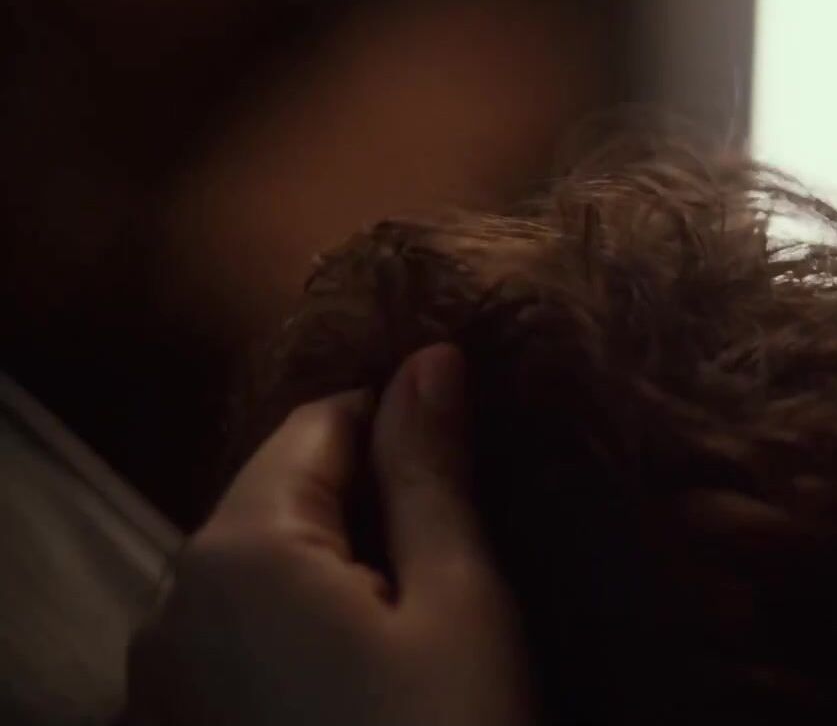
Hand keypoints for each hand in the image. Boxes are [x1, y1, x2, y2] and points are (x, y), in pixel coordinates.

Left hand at [126, 344, 534, 725]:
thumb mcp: (461, 605)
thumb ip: (431, 477)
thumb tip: (430, 358)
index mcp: (236, 549)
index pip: (320, 424)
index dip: (405, 427)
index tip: (476, 468)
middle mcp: (167, 605)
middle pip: (278, 502)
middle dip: (364, 506)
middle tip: (459, 559)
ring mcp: (157, 682)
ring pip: (256, 578)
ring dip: (328, 575)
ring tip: (415, 623)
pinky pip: (236, 646)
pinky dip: (292, 639)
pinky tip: (361, 680)